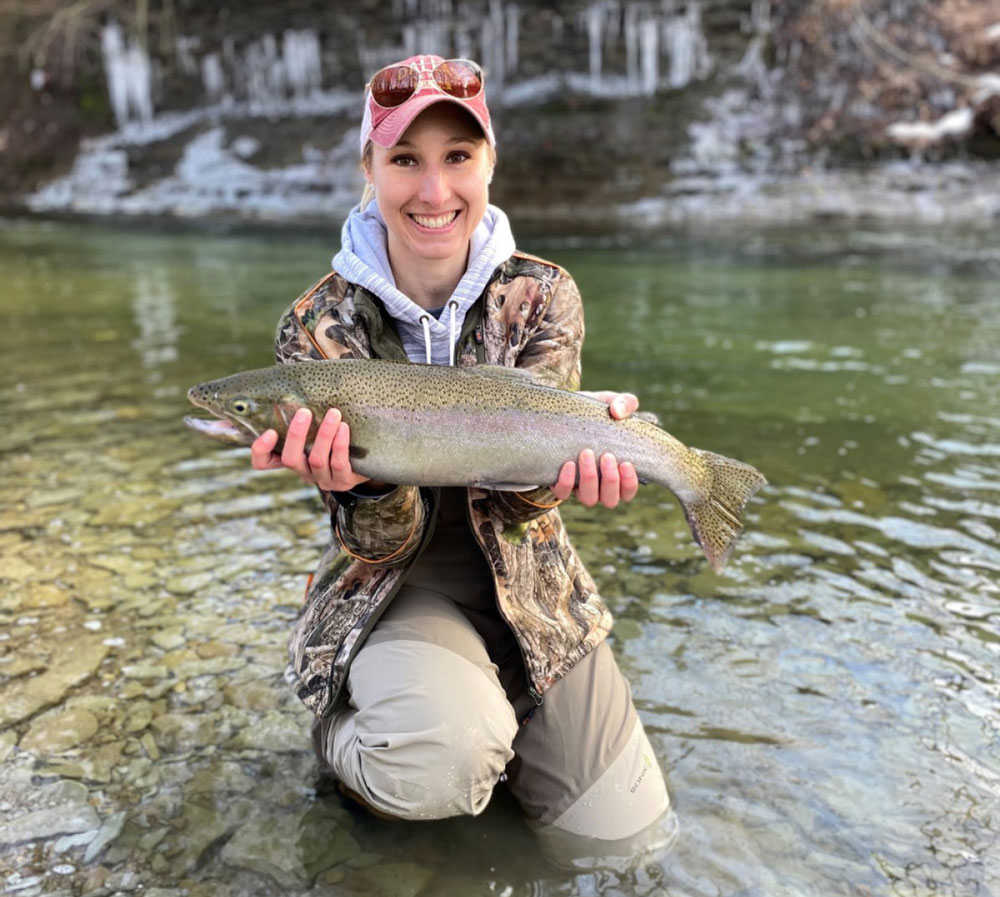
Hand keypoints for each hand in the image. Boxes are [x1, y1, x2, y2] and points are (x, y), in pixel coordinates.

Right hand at [250, 408, 370, 491]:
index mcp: (292, 457)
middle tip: (304, 412)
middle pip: (290, 459)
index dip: (261, 450)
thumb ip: (305, 409)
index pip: (263, 462)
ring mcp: (322, 479)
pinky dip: (340, 445)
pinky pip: (338, 465)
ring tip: (334, 414)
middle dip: (296, 435)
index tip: (269, 431)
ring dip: (324, 435)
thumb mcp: (318, 421)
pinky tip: (344, 428)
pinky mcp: (342, 481)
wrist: (369, 454)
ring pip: (316, 460)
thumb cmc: (337, 429)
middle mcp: (303, 471)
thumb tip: (295, 377)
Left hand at [551, 391, 640, 507]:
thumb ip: (624, 403)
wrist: (563, 413)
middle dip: (610, 480)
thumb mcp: (611, 403)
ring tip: (586, 453)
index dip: (629, 483)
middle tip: (606, 456)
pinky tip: (568, 464)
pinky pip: (562, 493)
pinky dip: (567, 482)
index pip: (628, 492)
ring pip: (589, 499)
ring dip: (590, 479)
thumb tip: (618, 412)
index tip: (626, 463)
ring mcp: (579, 486)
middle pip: (610, 500)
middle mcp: (599, 485)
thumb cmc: (594, 413)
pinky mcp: (559, 482)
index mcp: (617, 473)